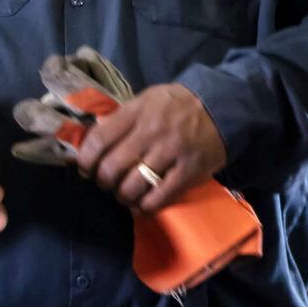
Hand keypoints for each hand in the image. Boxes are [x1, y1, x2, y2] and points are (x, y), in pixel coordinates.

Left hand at [76, 83, 225, 213]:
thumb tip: (90, 143)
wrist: (222, 106)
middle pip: (112, 168)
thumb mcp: (146, 100)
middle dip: (103, 182)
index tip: (86, 169)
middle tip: (108, 183)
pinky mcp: (190, 171)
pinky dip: (144, 206)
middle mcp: (152, 131)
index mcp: (138, 111)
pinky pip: (159, 198)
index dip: (85, 161)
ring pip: (132, 187)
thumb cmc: (176, 105)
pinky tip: (142, 204)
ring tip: (125, 194)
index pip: (99, 140)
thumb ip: (120, 119)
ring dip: (123, 196)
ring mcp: (172, 152)